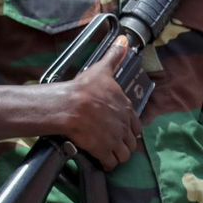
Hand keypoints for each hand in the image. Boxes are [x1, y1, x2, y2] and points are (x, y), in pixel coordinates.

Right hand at [56, 37, 140, 170]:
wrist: (67, 106)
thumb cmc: (82, 88)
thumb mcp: (101, 70)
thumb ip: (114, 56)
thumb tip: (124, 39)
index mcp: (126, 107)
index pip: (135, 125)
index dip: (126, 129)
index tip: (117, 130)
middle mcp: (124, 124)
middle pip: (131, 141)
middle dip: (122, 143)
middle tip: (110, 143)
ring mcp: (115, 138)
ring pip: (123, 154)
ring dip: (116, 155)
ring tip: (106, 153)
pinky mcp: (104, 150)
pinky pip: (111, 162)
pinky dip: (107, 163)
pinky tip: (101, 161)